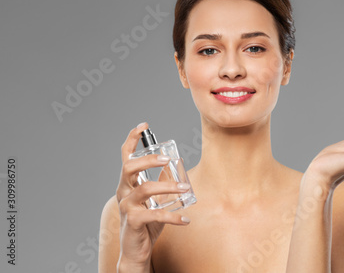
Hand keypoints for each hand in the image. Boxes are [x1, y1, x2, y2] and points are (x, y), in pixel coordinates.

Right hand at [116, 122, 190, 267]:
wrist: (136, 250)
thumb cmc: (146, 222)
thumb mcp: (155, 199)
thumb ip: (162, 182)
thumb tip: (175, 164)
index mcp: (128, 184)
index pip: (125, 157)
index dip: (132, 140)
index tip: (143, 125)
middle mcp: (124, 192)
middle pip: (129, 167)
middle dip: (148, 159)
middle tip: (167, 159)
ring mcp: (126, 206)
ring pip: (145, 189)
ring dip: (168, 187)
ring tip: (186, 190)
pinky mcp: (133, 221)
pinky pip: (154, 214)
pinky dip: (173, 216)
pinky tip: (185, 219)